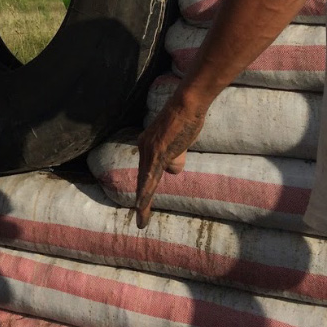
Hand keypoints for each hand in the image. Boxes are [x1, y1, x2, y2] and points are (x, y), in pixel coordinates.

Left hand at [134, 95, 205, 228]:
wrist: (187, 104)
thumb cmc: (186, 119)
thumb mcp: (179, 142)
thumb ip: (174, 156)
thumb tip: (172, 169)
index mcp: (147, 144)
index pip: (144, 171)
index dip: (143, 188)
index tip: (140, 205)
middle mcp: (144, 147)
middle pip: (143, 178)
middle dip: (142, 201)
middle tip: (140, 222)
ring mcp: (150, 149)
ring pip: (146, 181)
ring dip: (144, 201)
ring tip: (141, 220)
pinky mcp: (158, 151)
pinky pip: (151, 175)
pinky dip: (146, 190)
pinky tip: (140, 203)